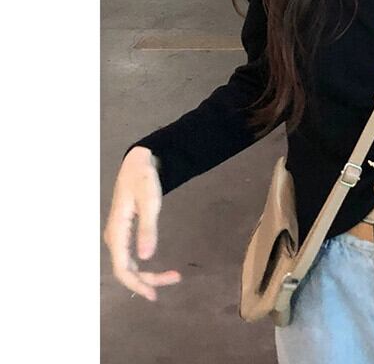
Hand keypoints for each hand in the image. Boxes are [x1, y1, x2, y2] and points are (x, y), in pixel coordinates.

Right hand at [103, 146, 181, 301]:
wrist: (138, 163)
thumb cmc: (143, 179)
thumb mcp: (150, 201)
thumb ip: (148, 229)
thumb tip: (146, 257)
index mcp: (116, 231)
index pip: (122, 268)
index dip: (137, 284)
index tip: (155, 294)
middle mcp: (114, 237)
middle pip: (126, 270)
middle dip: (147, 280)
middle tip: (175, 278)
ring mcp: (118, 236)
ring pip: (129, 265)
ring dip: (147, 274)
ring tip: (172, 276)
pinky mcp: (124, 233)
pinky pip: (130, 257)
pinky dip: (144, 266)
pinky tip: (154, 270)